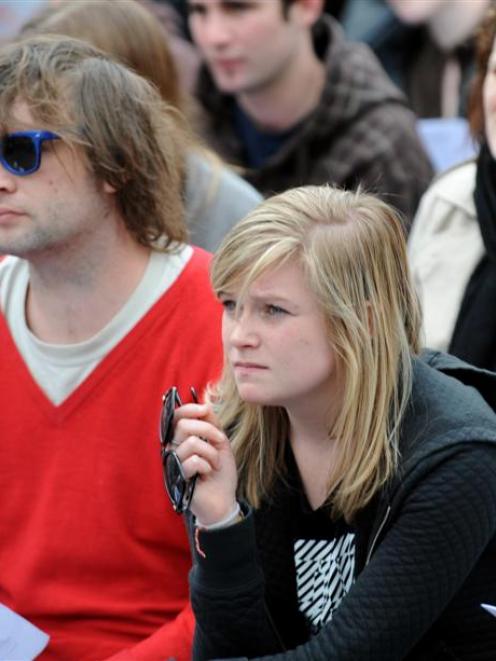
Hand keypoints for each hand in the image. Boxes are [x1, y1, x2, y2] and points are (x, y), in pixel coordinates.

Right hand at [171, 403, 237, 525]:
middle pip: (183, 425)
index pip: (177, 417)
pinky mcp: (177, 478)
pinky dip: (207, 466)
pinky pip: (193, 461)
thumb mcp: (220, 443)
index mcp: (182, 439)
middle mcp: (174, 449)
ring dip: (211, 453)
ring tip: (215, 464)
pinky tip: (207, 474)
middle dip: (208, 430)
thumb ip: (212, 424)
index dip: (189, 409)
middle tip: (221, 442)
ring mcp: (174, 463)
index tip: (205, 409)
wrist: (224, 500)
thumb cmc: (220, 472)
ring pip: (192, 443)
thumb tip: (205, 405)